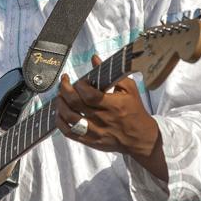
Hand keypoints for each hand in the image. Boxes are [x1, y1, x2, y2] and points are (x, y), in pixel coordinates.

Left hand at [55, 55, 167, 183]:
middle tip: (64, 82)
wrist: (141, 138)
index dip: (80, 85)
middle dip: (65, 89)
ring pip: (69, 118)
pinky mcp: (90, 141)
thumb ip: (110, 74)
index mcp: (114, 105)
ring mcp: (95, 132)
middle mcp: (103, 119)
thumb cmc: (135, 111)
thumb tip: (94, 58)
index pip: (90, 94)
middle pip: (76, 104)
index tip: (79, 80)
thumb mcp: (129, 89)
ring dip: (60, 104)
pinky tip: (59, 113)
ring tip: (60, 95)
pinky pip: (69, 133)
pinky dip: (60, 122)